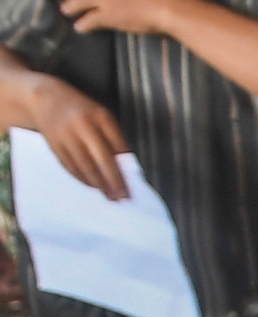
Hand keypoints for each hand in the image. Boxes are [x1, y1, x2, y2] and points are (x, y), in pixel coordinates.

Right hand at [0, 66, 127, 192]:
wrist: (45, 98)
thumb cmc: (81, 110)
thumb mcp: (102, 117)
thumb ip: (114, 139)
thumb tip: (125, 169)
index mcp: (101, 117)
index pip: (118, 147)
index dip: (125, 169)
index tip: (133, 187)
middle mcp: (83, 126)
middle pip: (102, 160)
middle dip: (113, 181)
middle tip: (122, 197)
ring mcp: (67, 135)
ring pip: (85, 166)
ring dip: (98, 184)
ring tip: (109, 196)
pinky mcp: (54, 144)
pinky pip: (71, 166)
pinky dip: (83, 178)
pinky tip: (92, 185)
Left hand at [58, 0, 178, 35]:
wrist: (170, 6)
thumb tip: (132, 1)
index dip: (90, 0)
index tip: (89, 1)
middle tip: (67, 2)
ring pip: (81, 1)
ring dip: (72, 5)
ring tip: (66, 10)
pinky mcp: (109, 14)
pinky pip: (90, 19)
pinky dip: (83, 24)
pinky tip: (79, 28)